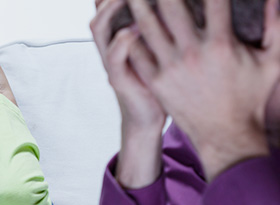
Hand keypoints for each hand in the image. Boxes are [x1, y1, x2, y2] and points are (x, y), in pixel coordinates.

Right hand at [92, 0, 166, 188]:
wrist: (150, 118)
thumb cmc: (161, 83)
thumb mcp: (161, 51)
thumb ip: (162, 28)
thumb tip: (181, 7)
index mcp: (120, 39)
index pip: (108, 8)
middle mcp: (110, 47)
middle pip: (99, 12)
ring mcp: (111, 63)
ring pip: (99, 29)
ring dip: (111, 10)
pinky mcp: (118, 79)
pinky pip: (113, 57)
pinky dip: (120, 42)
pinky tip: (134, 30)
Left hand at [126, 0, 279, 179]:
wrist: (226, 135)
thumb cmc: (250, 98)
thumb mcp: (271, 64)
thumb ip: (277, 30)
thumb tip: (275, 1)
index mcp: (222, 44)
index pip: (213, 0)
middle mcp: (193, 53)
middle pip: (171, 6)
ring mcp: (171, 67)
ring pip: (148, 25)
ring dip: (140, 4)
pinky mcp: (156, 81)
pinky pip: (137, 51)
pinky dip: (131, 35)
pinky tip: (128, 23)